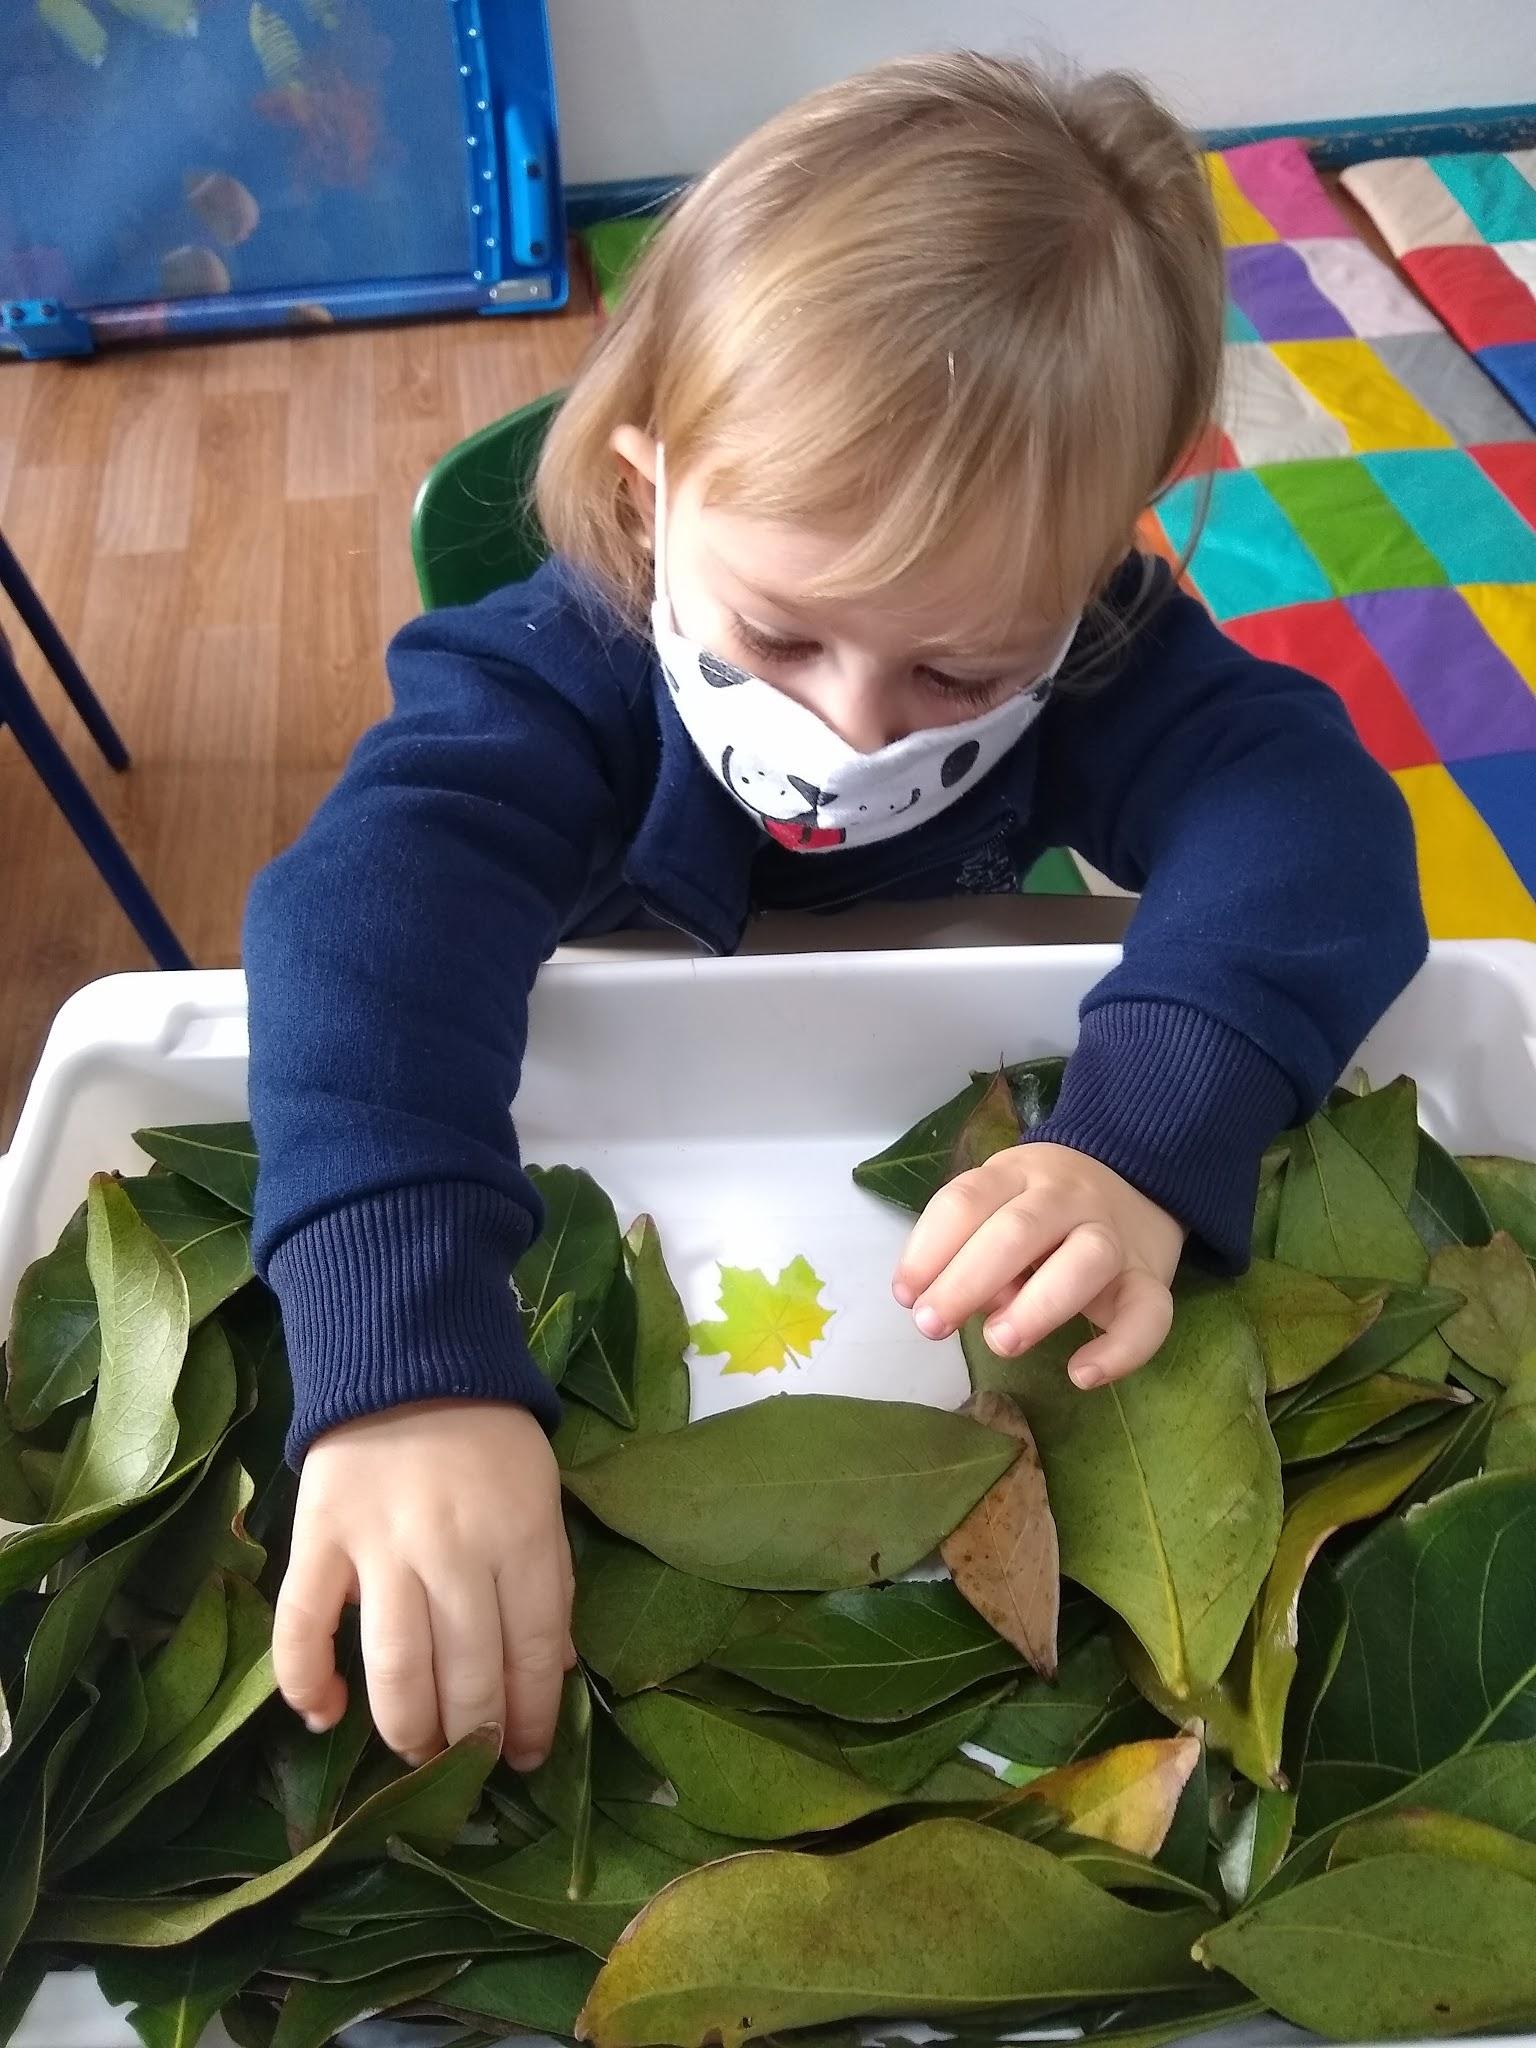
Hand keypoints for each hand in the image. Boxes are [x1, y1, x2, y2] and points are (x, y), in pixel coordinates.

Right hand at [273, 1400, 574, 1769]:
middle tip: (471, 1760)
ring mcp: (380, 1546)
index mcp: (521, 1537)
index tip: (528, 1755)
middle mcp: (453, 1550)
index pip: (532, 1654)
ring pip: (394, 1666)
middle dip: (473, 1736)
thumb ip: (549, 1580)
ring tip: (418, 1750)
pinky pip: (301, 1626)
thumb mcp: (543, 1497)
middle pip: (466, 1674)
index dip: (532, 1718)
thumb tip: (553, 1673)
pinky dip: (305, 1683)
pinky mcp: (318, 1539)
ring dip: (408, 1727)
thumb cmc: (488, 1436)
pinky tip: (323, 1715)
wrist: (409, 1357)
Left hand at [894, 1143, 1184, 1388]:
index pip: (967, 1201)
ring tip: (999, 1343)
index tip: (906, 1294)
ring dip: (1037, 1305)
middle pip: (1018, 1231)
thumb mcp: (1002, 1201)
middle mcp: (1068, 1196)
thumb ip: (972, 1242)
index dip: (929, 1248)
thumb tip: (938, 1300)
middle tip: (931, 1325)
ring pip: (1085, 1260)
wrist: (1138, 1178)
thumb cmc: (1045, 1206)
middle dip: (967, 1280)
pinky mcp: (1152, 1278)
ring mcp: (1114, 1235)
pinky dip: (1120, 1348)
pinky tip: (1082, 1374)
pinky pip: (1149, 1313)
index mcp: (1017, 1173)